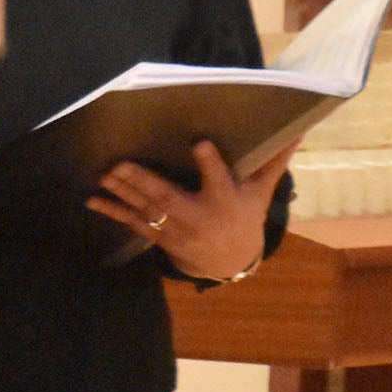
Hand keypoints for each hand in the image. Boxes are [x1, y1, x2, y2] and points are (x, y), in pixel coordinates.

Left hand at [86, 138, 294, 281]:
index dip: (209, 163)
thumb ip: (274, 162)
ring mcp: (174, 229)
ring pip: (146, 210)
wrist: (228, 261)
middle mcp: (196, 217)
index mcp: (224, 201)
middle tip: (120, 163)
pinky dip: (112, 211)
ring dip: (123, 193)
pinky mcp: (159, 235)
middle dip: (143, 181)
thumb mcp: (260, 192)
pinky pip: (132, 223)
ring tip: (104, 174)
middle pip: (168, 198)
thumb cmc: (244, 216)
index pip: (218, 181)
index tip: (199, 142)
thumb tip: (298, 130)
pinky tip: (92, 199)